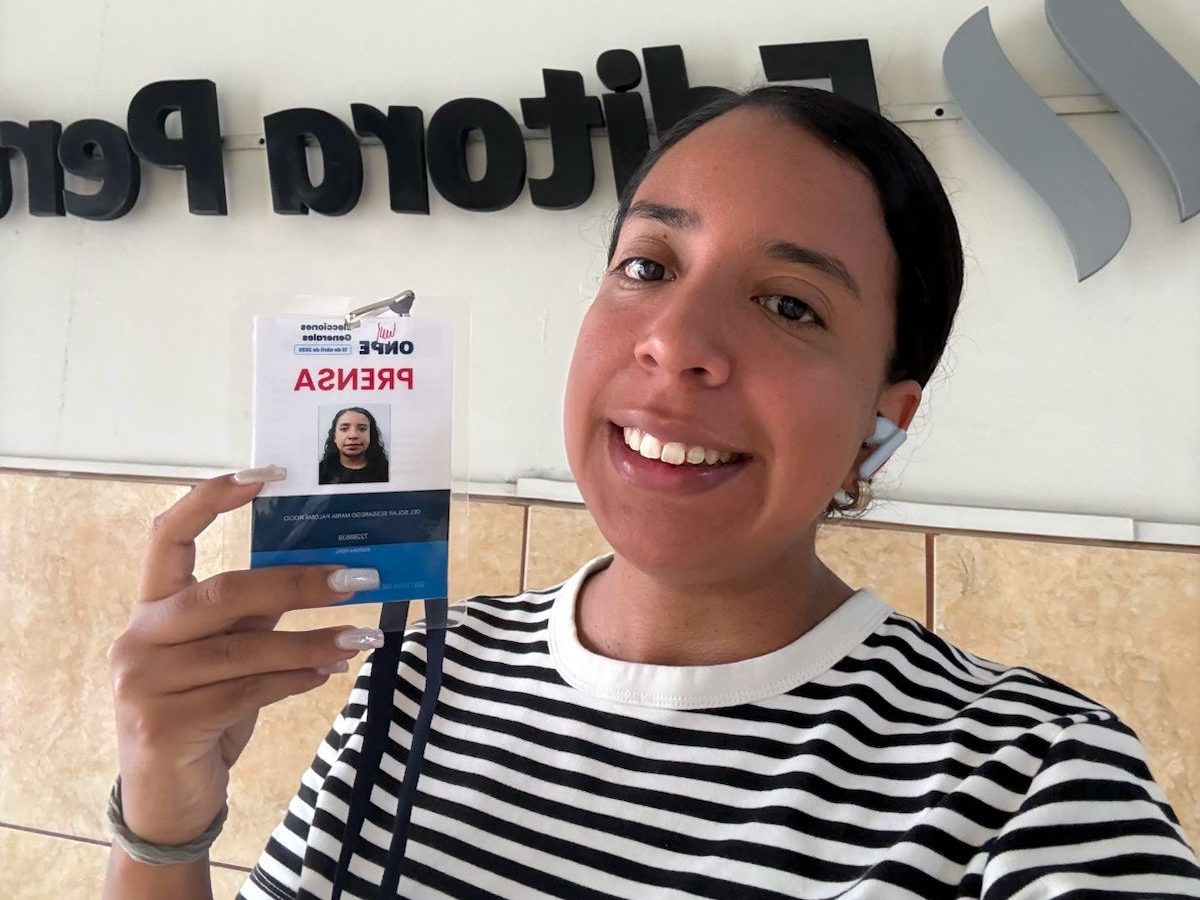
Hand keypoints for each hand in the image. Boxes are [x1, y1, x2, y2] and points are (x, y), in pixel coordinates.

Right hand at [107, 469, 381, 845]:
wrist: (168, 802)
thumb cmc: (203, 715)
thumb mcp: (225, 656)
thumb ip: (254, 618)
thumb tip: (325, 576)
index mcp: (151, 609)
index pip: (166, 537)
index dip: (210, 499)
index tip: (264, 475)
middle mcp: (139, 638)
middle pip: (224, 591)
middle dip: (298, 584)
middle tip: (358, 580)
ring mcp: (144, 683)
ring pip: (246, 649)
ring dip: (314, 642)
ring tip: (363, 638)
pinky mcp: (163, 725)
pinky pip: (248, 691)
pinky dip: (298, 679)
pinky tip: (330, 672)